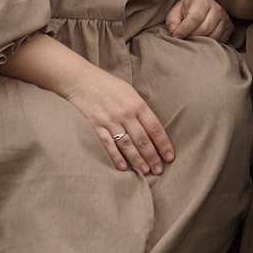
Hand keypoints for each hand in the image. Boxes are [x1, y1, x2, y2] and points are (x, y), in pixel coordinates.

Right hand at [60, 63, 176, 176]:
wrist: (82, 80)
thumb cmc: (109, 85)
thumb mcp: (130, 92)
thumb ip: (141, 109)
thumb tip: (152, 129)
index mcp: (137, 104)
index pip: (155, 128)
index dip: (163, 144)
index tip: (169, 157)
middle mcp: (126, 114)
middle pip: (143, 140)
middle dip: (152, 157)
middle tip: (159, 171)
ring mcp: (110, 121)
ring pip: (127, 145)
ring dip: (137, 160)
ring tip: (145, 172)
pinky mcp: (97, 126)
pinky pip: (108, 144)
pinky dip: (115, 157)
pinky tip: (123, 168)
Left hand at [164, 0, 231, 40]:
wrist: (202, 7)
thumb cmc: (187, 11)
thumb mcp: (176, 13)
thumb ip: (172, 22)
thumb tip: (175, 34)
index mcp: (203, 1)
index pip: (195, 18)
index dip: (184, 30)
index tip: (176, 37)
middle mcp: (217, 8)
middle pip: (205, 29)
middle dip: (192, 37)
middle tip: (185, 39)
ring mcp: (225, 18)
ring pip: (213, 37)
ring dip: (201, 42)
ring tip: (193, 39)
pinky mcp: (230, 27)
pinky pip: (220, 41)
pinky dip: (210, 43)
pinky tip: (203, 40)